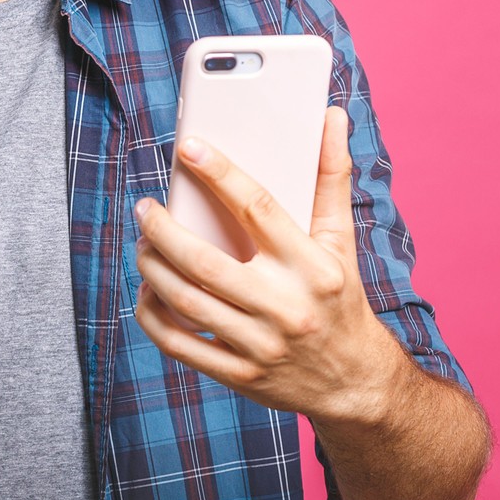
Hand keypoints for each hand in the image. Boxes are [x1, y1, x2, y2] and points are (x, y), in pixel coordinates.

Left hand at [131, 104, 407, 423]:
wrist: (355, 383)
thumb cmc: (340, 299)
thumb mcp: (341, 242)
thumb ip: (331, 178)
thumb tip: (331, 116)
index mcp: (313, 267)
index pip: (257, 209)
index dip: (219, 174)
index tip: (188, 148)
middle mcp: (287, 307)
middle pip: (206, 262)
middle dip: (163, 231)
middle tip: (145, 208)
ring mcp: (262, 346)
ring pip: (187, 302)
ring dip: (153, 268)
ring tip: (143, 244)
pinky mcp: (242, 376)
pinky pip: (181, 345)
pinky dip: (154, 317)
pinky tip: (148, 293)